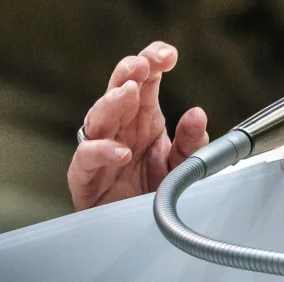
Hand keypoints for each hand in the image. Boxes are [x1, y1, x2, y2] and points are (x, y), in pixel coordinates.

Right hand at [67, 41, 208, 209]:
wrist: (144, 228)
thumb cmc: (158, 188)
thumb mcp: (184, 161)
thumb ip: (192, 140)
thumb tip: (197, 114)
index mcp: (144, 116)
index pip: (146, 78)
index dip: (153, 60)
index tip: (169, 55)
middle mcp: (121, 126)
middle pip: (118, 89)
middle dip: (129, 71)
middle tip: (143, 65)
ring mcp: (101, 148)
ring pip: (98, 117)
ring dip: (112, 102)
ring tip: (129, 93)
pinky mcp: (86, 176)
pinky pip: (85, 159)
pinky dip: (101, 152)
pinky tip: (121, 152)